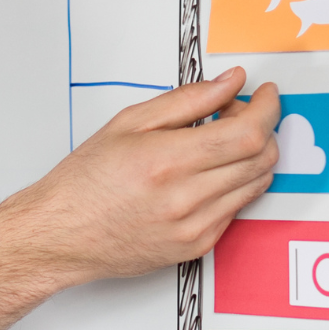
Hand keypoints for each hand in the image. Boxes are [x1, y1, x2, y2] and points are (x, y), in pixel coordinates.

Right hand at [0, 69, 279, 329]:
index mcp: (167, 161)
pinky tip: (208, 174)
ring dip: (252, 157)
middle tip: (239, 114)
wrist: (61, 234)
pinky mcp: (196, 246)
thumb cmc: (84, 183)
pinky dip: (235, 186)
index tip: (266, 96)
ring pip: (255, 185)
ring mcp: (194, 227)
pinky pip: (237, 210)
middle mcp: (184, 198)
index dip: (268, 109)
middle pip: (261, 158)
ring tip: (222, 143)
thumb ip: (187, 100)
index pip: (248, 132)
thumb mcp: (128, 124)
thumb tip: (228, 83)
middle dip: (262, 128)